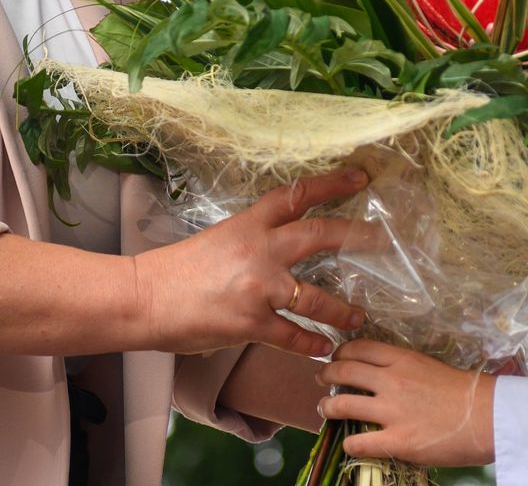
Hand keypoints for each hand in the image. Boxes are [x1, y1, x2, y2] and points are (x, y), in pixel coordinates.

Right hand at [130, 168, 367, 358]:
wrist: (145, 298)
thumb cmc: (177, 269)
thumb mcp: (220, 239)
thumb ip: (253, 238)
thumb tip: (280, 240)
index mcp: (249, 224)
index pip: (297, 195)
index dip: (331, 184)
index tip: (358, 178)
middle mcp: (260, 250)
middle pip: (320, 235)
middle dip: (357, 236)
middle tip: (382, 239)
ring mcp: (259, 288)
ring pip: (316, 298)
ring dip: (342, 309)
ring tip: (359, 316)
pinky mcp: (252, 323)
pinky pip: (294, 336)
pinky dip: (313, 345)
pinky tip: (324, 349)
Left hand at [317, 339, 496, 465]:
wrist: (486, 417)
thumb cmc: (466, 391)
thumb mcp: (430, 367)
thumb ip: (405, 368)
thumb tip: (386, 375)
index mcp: (403, 359)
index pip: (359, 347)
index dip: (341, 352)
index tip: (336, 357)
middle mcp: (391, 381)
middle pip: (344, 370)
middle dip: (326, 373)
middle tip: (321, 378)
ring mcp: (391, 412)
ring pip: (342, 404)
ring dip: (328, 407)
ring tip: (325, 409)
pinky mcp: (396, 441)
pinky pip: (358, 441)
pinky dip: (349, 442)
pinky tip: (351, 442)